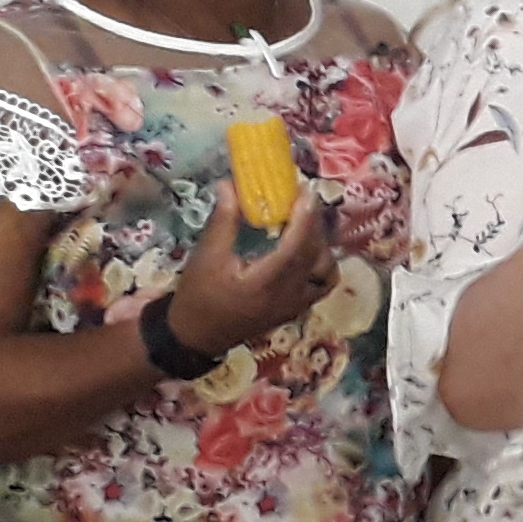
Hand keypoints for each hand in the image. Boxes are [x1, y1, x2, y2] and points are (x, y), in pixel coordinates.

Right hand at [161, 186, 336, 356]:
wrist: (197, 335)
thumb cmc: (198, 295)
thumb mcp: (206, 256)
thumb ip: (223, 221)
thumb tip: (230, 185)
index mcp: (266, 283)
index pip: (296, 247)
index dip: (305, 218)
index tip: (306, 191)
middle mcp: (289, 296)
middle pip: (315, 254)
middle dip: (312, 223)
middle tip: (301, 198)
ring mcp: (297, 305)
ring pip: (325, 269)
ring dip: (319, 243)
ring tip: (302, 222)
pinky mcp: (297, 308)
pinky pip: (323, 283)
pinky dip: (322, 263)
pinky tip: (307, 249)